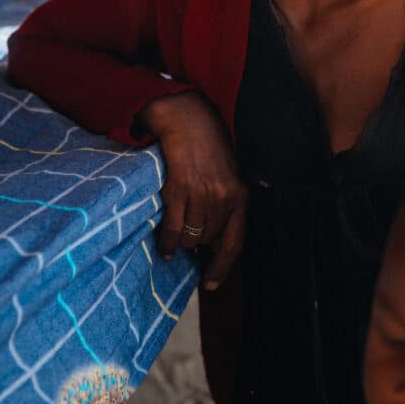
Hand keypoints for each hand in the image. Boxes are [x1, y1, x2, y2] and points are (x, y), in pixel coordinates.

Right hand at [137, 92, 246, 289]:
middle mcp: (224, 198)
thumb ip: (226, 204)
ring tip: (176, 240)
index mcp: (240, 196)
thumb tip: (213, 240)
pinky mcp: (180, 191)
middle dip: (198, 245)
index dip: (223, 267)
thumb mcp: (229, 174)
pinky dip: (167, 242)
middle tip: (189, 242)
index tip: (211, 283)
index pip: (234, 242)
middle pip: (208, 241)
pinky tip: (164, 246)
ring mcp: (202, 195)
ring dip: (182, 243)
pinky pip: (173, 229)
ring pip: (190, 238)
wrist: (188, 120)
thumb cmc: (209, 147)